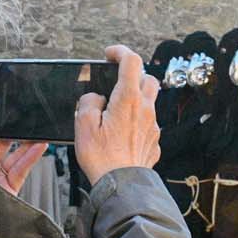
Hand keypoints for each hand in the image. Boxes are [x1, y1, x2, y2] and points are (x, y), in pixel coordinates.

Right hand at [74, 45, 161, 185]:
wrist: (121, 185)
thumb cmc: (101, 157)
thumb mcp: (83, 124)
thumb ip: (88, 102)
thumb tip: (96, 98)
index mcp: (128, 99)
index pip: (132, 61)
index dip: (120, 52)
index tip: (110, 54)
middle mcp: (146, 109)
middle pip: (147, 78)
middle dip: (133, 74)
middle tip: (116, 81)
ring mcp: (153, 126)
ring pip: (150, 101)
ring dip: (137, 98)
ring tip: (117, 109)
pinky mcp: (154, 141)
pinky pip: (149, 123)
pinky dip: (138, 121)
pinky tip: (124, 132)